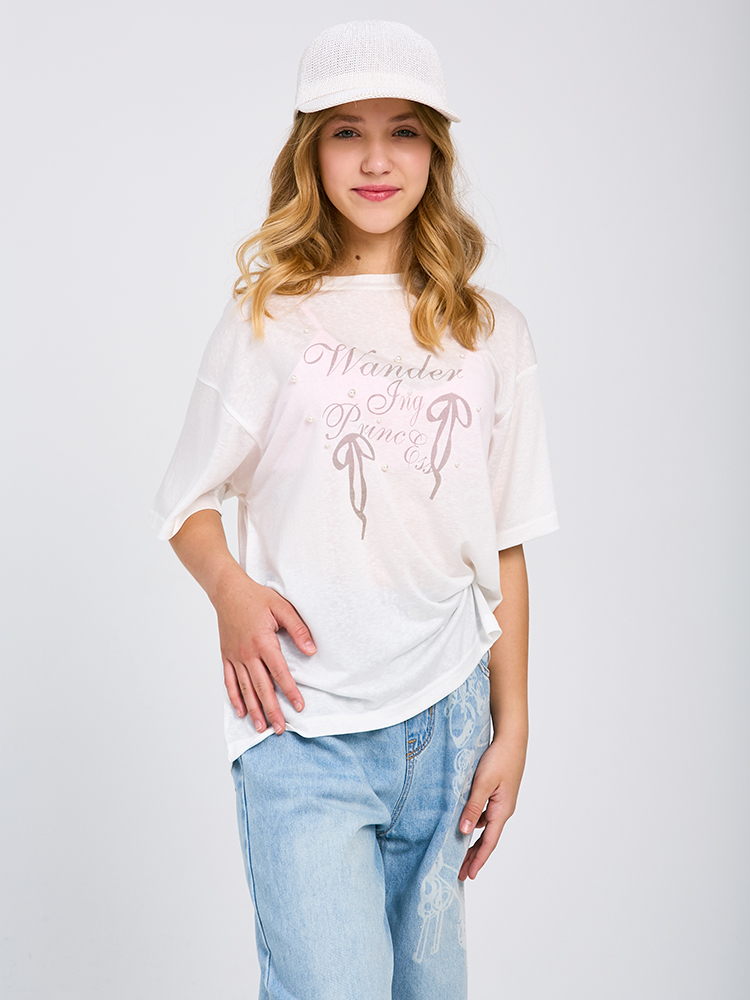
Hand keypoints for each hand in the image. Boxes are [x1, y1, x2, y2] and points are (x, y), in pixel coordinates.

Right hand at [213, 566, 315, 734]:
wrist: (227, 591)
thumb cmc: (256, 597)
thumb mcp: (282, 607)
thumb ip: (298, 628)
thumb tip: (311, 650)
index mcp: (263, 642)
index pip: (280, 672)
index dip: (290, 691)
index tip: (299, 706)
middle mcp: (247, 653)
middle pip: (261, 688)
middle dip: (272, 710)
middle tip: (280, 729)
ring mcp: (234, 656)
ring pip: (245, 689)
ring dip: (254, 709)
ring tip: (262, 727)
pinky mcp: (226, 656)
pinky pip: (229, 681)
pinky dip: (235, 698)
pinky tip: (241, 711)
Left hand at [457, 736, 526, 880]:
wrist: (511, 738)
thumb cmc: (499, 758)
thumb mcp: (482, 783)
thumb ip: (473, 807)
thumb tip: (465, 831)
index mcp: (502, 810)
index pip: (489, 842)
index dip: (478, 860)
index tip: (469, 875)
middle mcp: (503, 809)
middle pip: (487, 838)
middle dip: (474, 856)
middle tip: (460, 872)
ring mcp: (501, 801)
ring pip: (485, 826)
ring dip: (473, 839)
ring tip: (458, 851)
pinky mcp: (497, 792)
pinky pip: (484, 814)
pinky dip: (474, 822)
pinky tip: (463, 822)